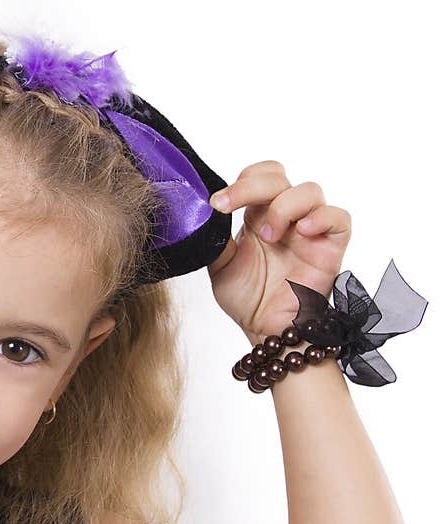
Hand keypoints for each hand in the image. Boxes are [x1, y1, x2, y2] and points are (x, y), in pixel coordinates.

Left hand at [205, 160, 351, 344]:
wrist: (264, 330)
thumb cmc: (247, 299)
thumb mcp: (219, 264)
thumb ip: (215, 237)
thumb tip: (201, 214)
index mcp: (260, 216)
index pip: (259, 177)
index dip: (240, 181)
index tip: (217, 203)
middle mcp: (286, 218)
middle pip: (280, 178)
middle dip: (251, 186)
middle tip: (228, 206)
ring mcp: (310, 230)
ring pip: (310, 191)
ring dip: (283, 207)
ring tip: (268, 236)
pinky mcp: (331, 248)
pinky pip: (339, 219)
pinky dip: (321, 218)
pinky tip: (301, 232)